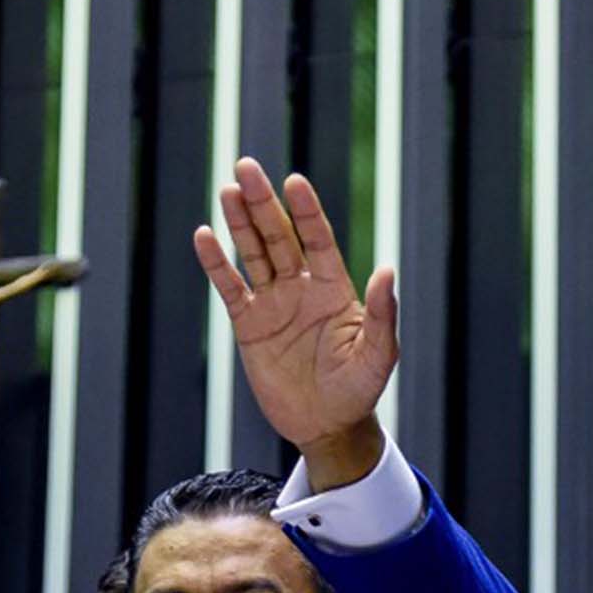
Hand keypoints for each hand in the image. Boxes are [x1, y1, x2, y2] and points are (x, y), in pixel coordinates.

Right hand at [193, 158, 395, 483]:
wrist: (326, 425)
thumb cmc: (359, 389)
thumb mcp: (378, 354)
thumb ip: (382, 314)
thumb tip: (388, 271)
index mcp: (334, 288)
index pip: (317, 240)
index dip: (306, 212)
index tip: (294, 182)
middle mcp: (302, 287)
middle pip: (279, 237)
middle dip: (264, 204)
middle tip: (247, 166)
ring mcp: (274, 304)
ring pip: (253, 254)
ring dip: (240, 223)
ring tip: (228, 189)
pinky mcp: (249, 326)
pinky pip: (231, 288)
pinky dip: (217, 264)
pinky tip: (205, 236)